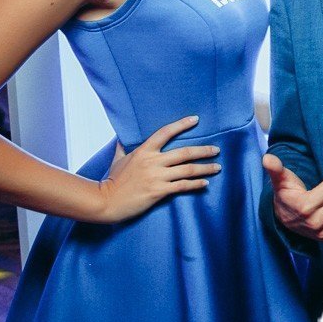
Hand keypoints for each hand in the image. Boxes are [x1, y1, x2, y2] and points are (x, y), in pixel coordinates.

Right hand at [95, 115, 220, 222]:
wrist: (105, 201)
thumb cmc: (112, 180)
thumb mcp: (117, 160)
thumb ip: (123, 147)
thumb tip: (121, 137)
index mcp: (144, 151)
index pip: (165, 132)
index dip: (181, 124)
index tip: (196, 119)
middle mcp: (153, 162)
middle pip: (185, 152)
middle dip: (204, 151)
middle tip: (216, 150)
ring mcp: (157, 177)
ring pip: (188, 170)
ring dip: (205, 168)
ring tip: (217, 167)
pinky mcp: (158, 192)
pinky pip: (183, 186)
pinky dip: (196, 184)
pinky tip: (205, 183)